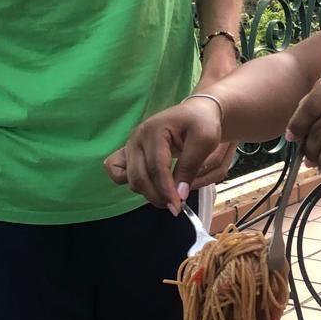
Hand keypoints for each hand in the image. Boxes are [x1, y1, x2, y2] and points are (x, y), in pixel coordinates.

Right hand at [104, 98, 224, 213]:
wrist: (196, 113)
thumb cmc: (202, 123)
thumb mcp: (205, 140)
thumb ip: (191, 165)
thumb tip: (179, 194)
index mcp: (155, 130)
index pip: (156, 167)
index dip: (166, 190)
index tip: (177, 207)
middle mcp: (137, 138)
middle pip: (139, 176)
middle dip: (157, 196)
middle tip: (175, 206)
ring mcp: (130, 145)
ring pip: (129, 178)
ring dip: (147, 192)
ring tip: (168, 195)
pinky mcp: (128, 152)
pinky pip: (115, 170)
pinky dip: (127, 182)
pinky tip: (148, 185)